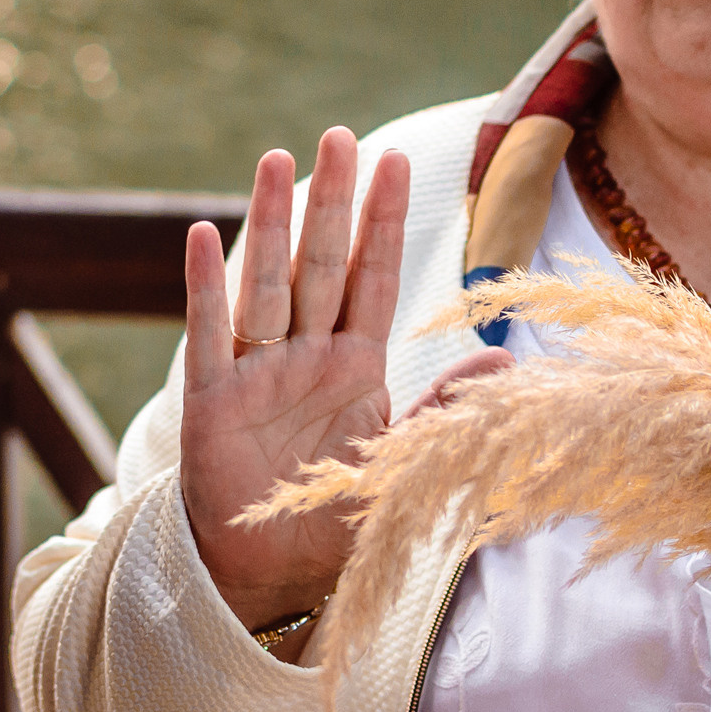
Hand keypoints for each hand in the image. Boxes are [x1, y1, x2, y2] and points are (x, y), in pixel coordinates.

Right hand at [180, 127, 410, 634]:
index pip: (374, 278)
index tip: (399, 162)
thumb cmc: (331, 518)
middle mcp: (306, 357)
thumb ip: (443, 410)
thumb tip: (505, 358)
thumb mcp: (401, 465)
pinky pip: (210, 334)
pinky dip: (205, 286)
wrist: (265, 575)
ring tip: (277, 160)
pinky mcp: (212, 401)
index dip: (385, 221)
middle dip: (333, 200)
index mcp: (355, 367)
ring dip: (272, 223)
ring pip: (267, 282)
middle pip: (322, 263)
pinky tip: (204, 236)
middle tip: (341, 136)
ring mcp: (258, 372)